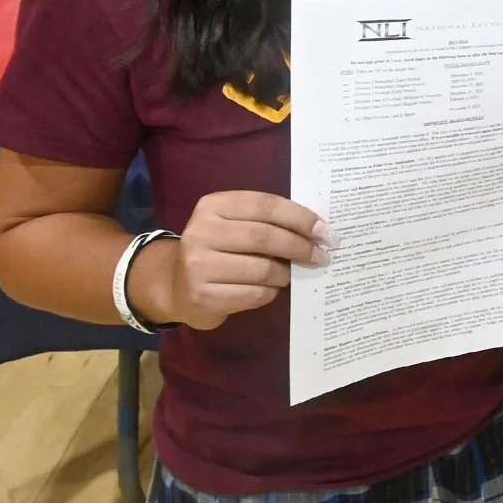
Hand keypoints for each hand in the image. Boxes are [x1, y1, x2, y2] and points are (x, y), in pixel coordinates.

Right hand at [150, 190, 331, 330]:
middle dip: (300, 247)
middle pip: (265, 236)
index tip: (325, 231)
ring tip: (289, 274)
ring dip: (285, 274)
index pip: (265, 205)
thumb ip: (266, 220)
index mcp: (213, 206)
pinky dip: (270, 292)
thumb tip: (317, 231)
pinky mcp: (202, 297)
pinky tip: (269, 289)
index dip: (300, 217)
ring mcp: (198, 266)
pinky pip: (254, 295)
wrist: (176, 286)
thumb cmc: (218, 249)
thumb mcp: (234, 224)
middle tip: (322, 256)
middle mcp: (201, 232)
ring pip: (263, 269)